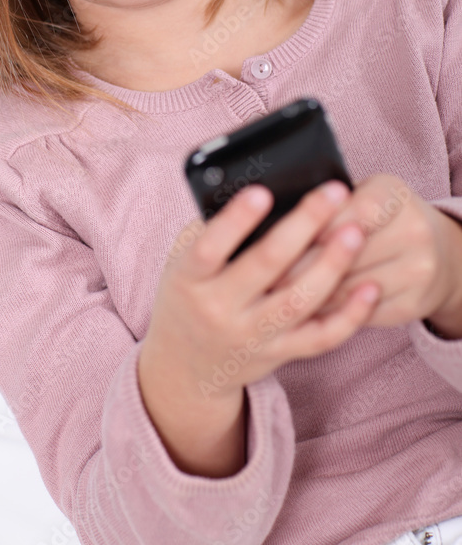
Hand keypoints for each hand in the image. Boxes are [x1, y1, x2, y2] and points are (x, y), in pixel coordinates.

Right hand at [139, 180, 380, 405]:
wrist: (186, 365)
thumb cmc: (189, 293)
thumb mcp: (182, 262)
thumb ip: (211, 230)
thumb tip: (258, 186)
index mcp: (189, 279)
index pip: (210, 248)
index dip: (236, 221)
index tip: (262, 192)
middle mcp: (218, 309)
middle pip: (266, 265)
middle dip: (304, 225)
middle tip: (334, 192)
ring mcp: (251, 335)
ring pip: (299, 301)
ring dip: (331, 265)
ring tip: (356, 231)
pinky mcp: (279, 354)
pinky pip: (321, 338)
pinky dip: (350, 316)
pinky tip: (370, 287)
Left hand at [268, 173, 461, 331]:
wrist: (439, 252)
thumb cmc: (382, 217)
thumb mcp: (362, 194)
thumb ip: (329, 206)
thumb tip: (274, 220)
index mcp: (394, 194)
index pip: (345, 211)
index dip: (309, 227)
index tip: (273, 239)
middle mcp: (413, 231)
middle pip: (343, 253)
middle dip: (298, 265)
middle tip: (260, 275)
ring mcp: (417, 271)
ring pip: (346, 287)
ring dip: (305, 294)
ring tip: (271, 294)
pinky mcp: (412, 305)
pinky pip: (358, 315)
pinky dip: (326, 313)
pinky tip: (302, 311)